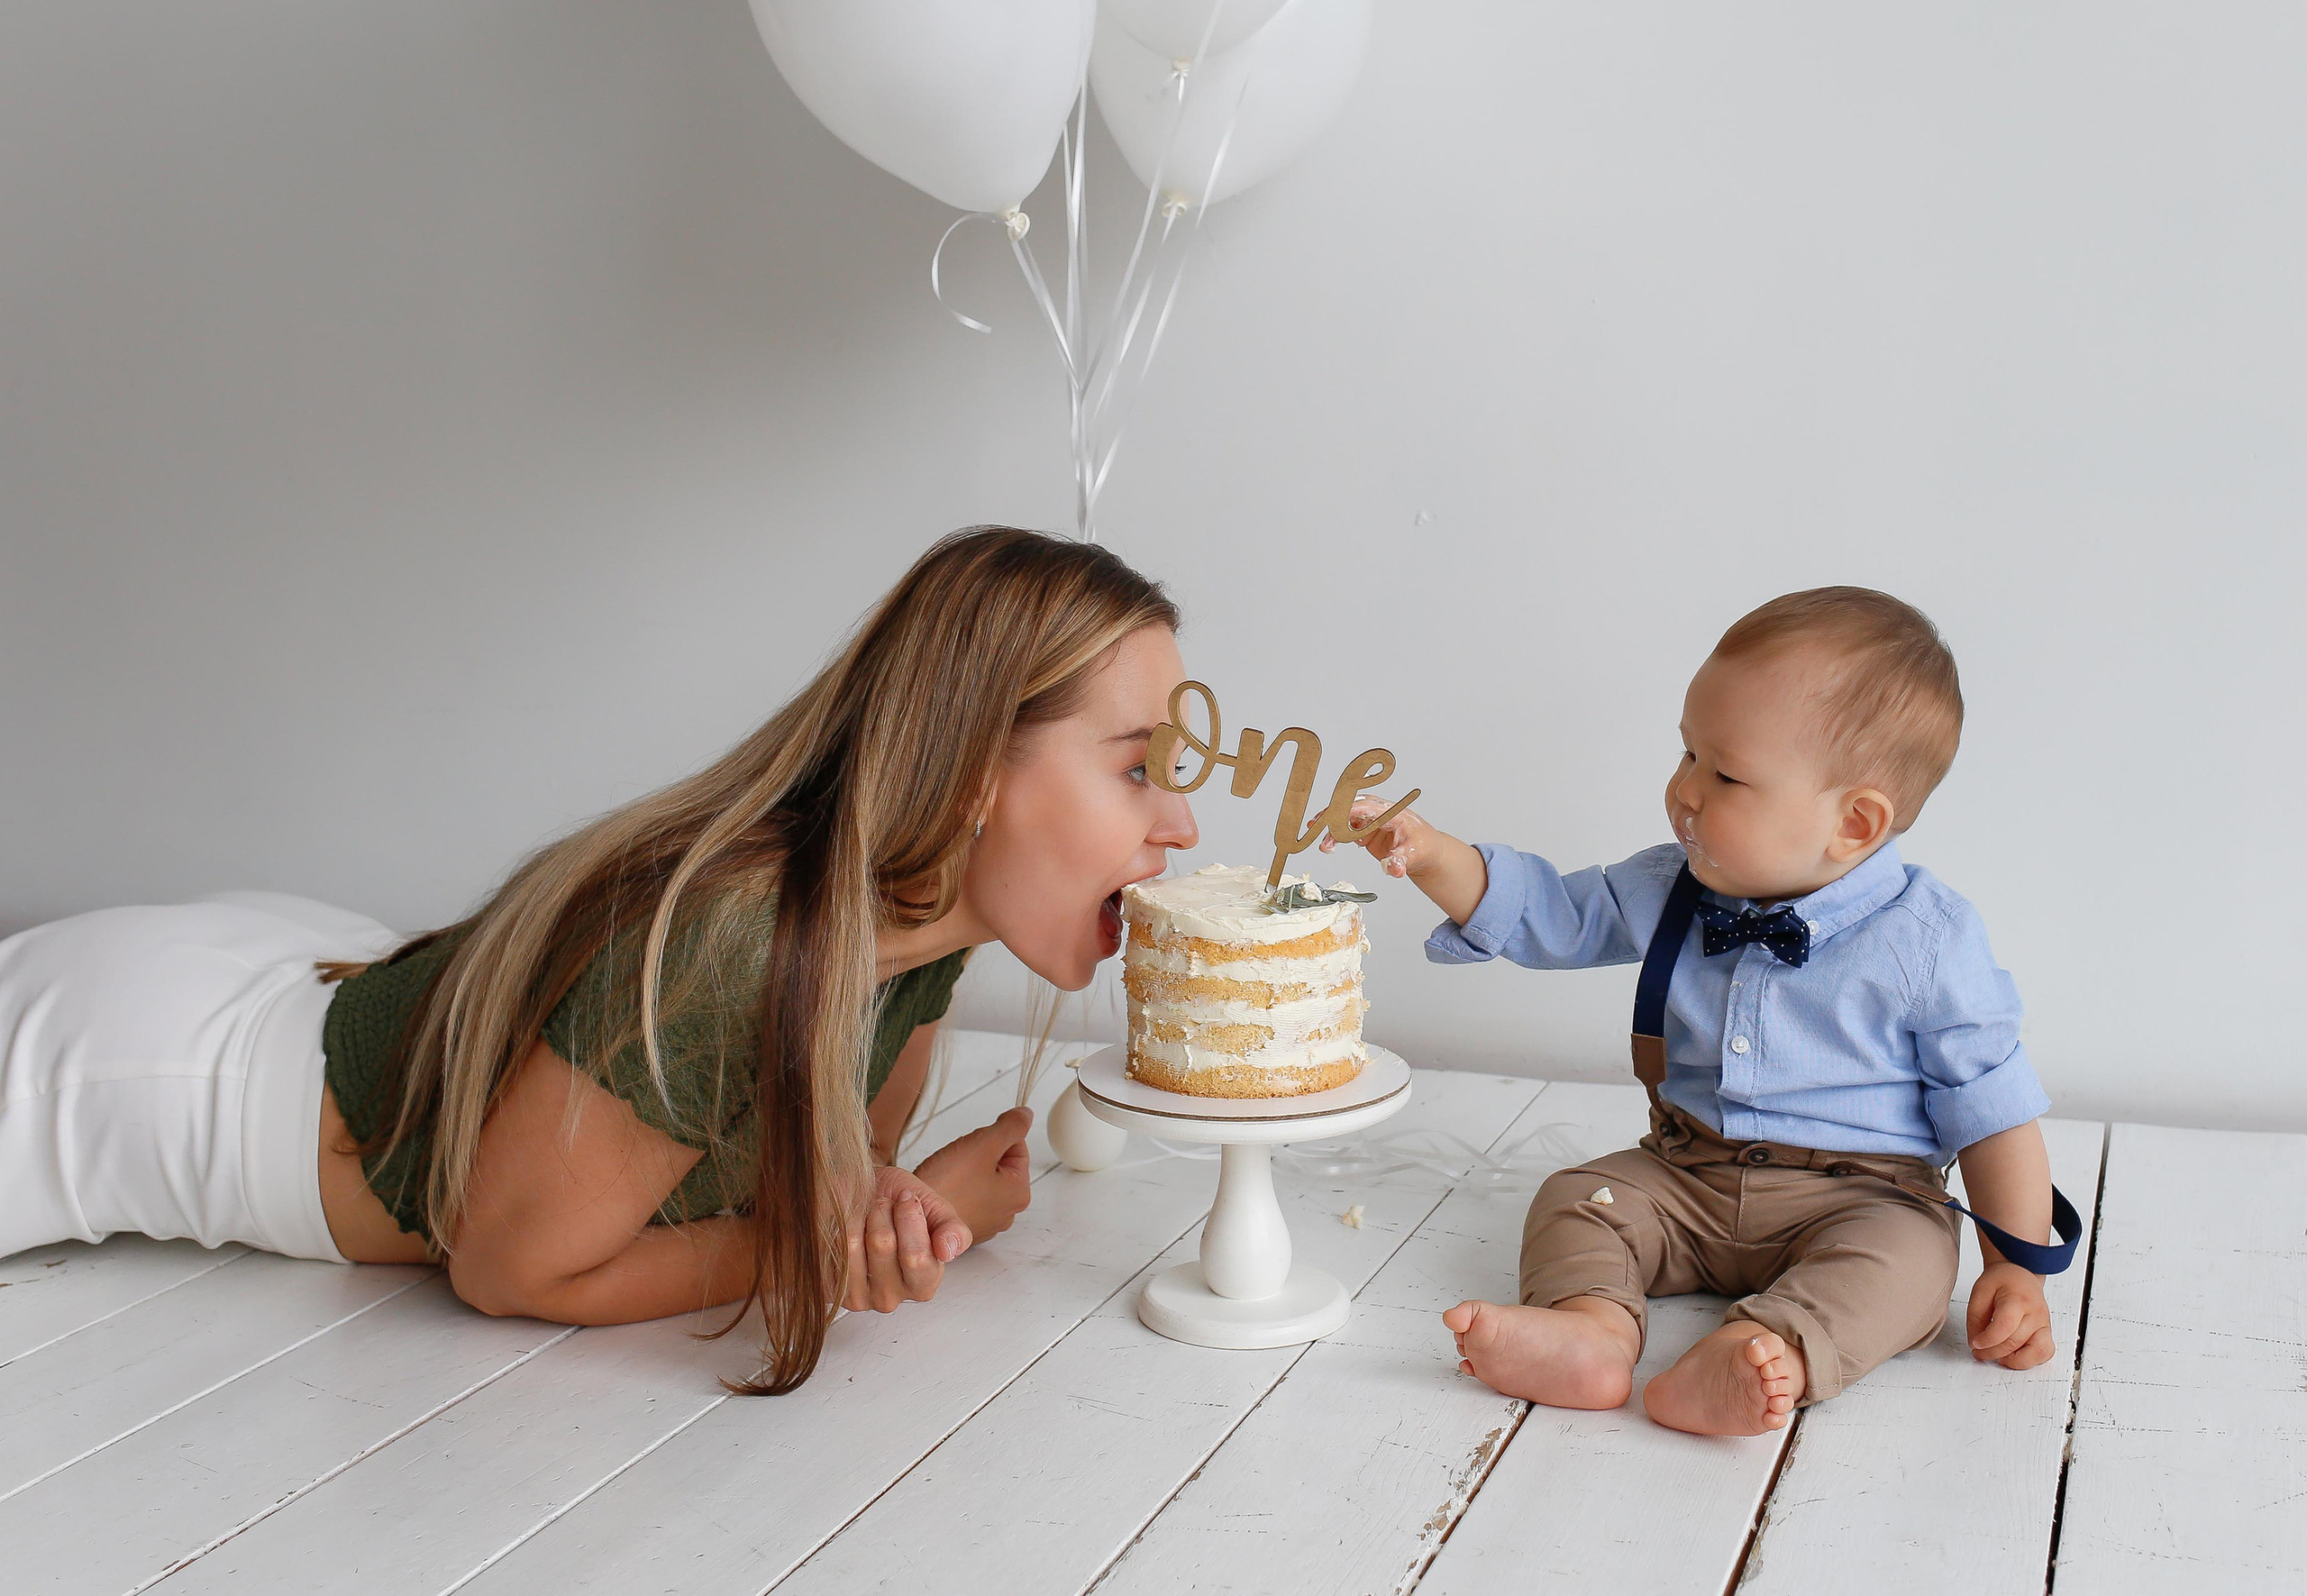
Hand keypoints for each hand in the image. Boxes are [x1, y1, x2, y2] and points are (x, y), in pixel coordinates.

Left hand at [842, 1164, 970, 1313]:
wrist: (869, 1199)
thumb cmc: (902, 1207)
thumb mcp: (937, 1211)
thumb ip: (953, 1231)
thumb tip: (948, 1250)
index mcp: (923, 1285)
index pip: (916, 1256)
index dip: (909, 1217)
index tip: (907, 1198)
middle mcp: (890, 1298)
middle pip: (881, 1245)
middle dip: (882, 1211)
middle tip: (883, 1205)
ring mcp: (856, 1297)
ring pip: (851, 1244)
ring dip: (856, 1214)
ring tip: (864, 1212)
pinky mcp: (828, 1288)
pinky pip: (826, 1247)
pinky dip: (833, 1224)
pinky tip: (844, 1224)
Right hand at [913, 1107, 1033, 1243]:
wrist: (915, 1217)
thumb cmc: (946, 1185)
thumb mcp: (984, 1144)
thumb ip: (1011, 1126)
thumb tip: (1025, 1115)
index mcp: (1019, 1193)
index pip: (1017, 1147)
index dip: (994, 1137)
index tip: (975, 1145)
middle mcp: (1007, 1212)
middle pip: (1000, 1164)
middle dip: (979, 1154)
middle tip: (959, 1161)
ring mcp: (986, 1221)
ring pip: (981, 1178)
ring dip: (967, 1170)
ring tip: (949, 1175)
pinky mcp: (966, 1225)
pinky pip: (967, 1195)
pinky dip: (956, 1187)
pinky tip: (944, 1189)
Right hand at [1318, 795, 1430, 879]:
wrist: (1427, 853)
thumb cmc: (1424, 847)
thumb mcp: (1414, 855)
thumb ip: (1401, 861)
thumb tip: (1392, 868)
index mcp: (1390, 812)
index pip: (1363, 807)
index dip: (1344, 812)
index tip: (1329, 820)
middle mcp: (1378, 813)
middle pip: (1350, 808)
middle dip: (1331, 816)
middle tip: (1315, 826)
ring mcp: (1371, 821)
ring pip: (1345, 820)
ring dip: (1332, 830)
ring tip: (1324, 846)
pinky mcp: (1366, 831)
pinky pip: (1347, 829)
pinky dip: (1336, 836)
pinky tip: (1331, 845)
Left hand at [1965, 1261, 2054, 1368]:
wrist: (2020, 1276)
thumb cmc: (2001, 1281)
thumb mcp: (1980, 1291)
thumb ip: (1975, 1318)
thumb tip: (1975, 1343)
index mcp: (2018, 1299)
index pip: (2005, 1325)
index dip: (1988, 1340)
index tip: (1974, 1344)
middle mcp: (2036, 1313)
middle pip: (2016, 1342)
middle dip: (1992, 1352)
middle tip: (1978, 1352)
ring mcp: (2045, 1324)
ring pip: (2036, 1353)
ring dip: (2014, 1361)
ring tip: (1997, 1357)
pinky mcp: (2047, 1333)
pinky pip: (2044, 1354)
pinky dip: (2029, 1360)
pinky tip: (2013, 1355)